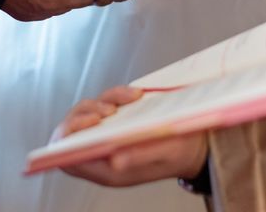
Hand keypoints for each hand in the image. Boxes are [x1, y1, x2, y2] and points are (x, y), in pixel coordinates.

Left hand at [55, 86, 207, 186]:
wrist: (198, 144)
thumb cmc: (181, 153)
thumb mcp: (166, 155)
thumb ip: (141, 156)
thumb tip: (115, 160)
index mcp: (107, 170)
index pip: (68, 158)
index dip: (70, 139)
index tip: (90, 123)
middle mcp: (103, 151)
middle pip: (73, 131)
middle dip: (84, 115)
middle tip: (108, 112)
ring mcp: (110, 133)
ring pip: (89, 111)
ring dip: (104, 101)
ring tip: (129, 101)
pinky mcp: (119, 118)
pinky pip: (108, 101)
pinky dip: (118, 94)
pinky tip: (136, 94)